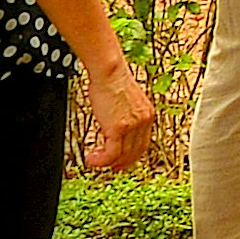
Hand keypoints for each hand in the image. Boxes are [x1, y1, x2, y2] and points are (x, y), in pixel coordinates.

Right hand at [76, 57, 157, 172]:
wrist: (108, 71)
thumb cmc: (112, 80)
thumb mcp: (125, 100)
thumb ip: (125, 114)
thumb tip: (115, 123)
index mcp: (147, 114)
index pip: (143, 142)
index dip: (133, 154)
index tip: (123, 159)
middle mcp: (143, 121)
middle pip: (136, 152)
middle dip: (122, 162)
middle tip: (110, 167)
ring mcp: (132, 126)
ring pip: (123, 155)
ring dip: (108, 163)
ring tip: (95, 162)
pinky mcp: (118, 129)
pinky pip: (111, 154)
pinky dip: (101, 160)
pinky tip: (92, 159)